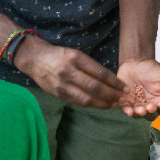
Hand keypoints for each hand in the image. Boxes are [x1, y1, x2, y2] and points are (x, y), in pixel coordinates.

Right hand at [13, 37, 129, 108]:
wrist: (34, 59)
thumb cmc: (59, 56)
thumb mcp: (75, 54)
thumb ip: (90, 67)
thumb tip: (111, 82)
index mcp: (75, 58)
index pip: (100, 73)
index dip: (115, 82)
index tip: (125, 87)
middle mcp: (68, 71)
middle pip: (95, 87)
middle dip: (112, 94)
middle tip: (123, 98)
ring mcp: (62, 84)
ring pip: (87, 98)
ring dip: (103, 103)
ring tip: (113, 104)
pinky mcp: (58, 94)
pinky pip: (78, 102)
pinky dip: (91, 105)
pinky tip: (99, 104)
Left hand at [116, 58, 159, 116]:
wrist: (136, 61)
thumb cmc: (155, 70)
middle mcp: (150, 105)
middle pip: (151, 115)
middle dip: (150, 112)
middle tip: (149, 107)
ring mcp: (137, 104)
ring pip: (139, 114)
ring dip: (139, 114)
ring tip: (139, 110)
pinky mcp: (126, 101)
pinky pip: (126, 109)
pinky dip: (127, 111)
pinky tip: (128, 110)